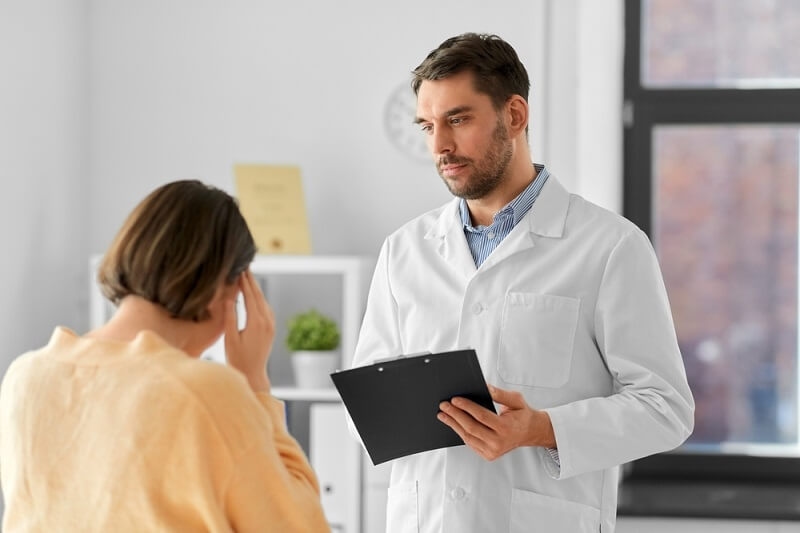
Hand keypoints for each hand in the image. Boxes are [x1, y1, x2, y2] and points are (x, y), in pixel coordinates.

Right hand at [224, 270, 273, 392]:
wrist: (253, 374)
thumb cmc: (238, 359)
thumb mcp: (230, 338)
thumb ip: (230, 317)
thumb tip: (229, 299)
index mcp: (256, 322)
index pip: (251, 295)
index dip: (245, 282)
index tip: (240, 269)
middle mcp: (267, 321)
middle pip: (259, 295)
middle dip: (252, 281)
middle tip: (246, 267)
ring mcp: (271, 324)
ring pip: (264, 301)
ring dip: (256, 289)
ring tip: (248, 277)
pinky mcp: (271, 328)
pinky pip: (266, 308)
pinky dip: (260, 298)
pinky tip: (254, 295)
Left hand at [437, 385, 555, 460]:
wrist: (530, 432)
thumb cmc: (522, 414)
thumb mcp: (516, 400)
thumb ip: (500, 394)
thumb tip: (484, 387)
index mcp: (506, 428)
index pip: (481, 416)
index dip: (466, 407)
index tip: (455, 399)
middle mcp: (499, 442)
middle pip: (471, 427)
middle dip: (455, 415)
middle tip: (444, 405)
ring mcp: (493, 451)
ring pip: (468, 437)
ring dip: (453, 424)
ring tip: (443, 414)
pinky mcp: (488, 455)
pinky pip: (470, 443)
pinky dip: (460, 432)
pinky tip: (453, 423)